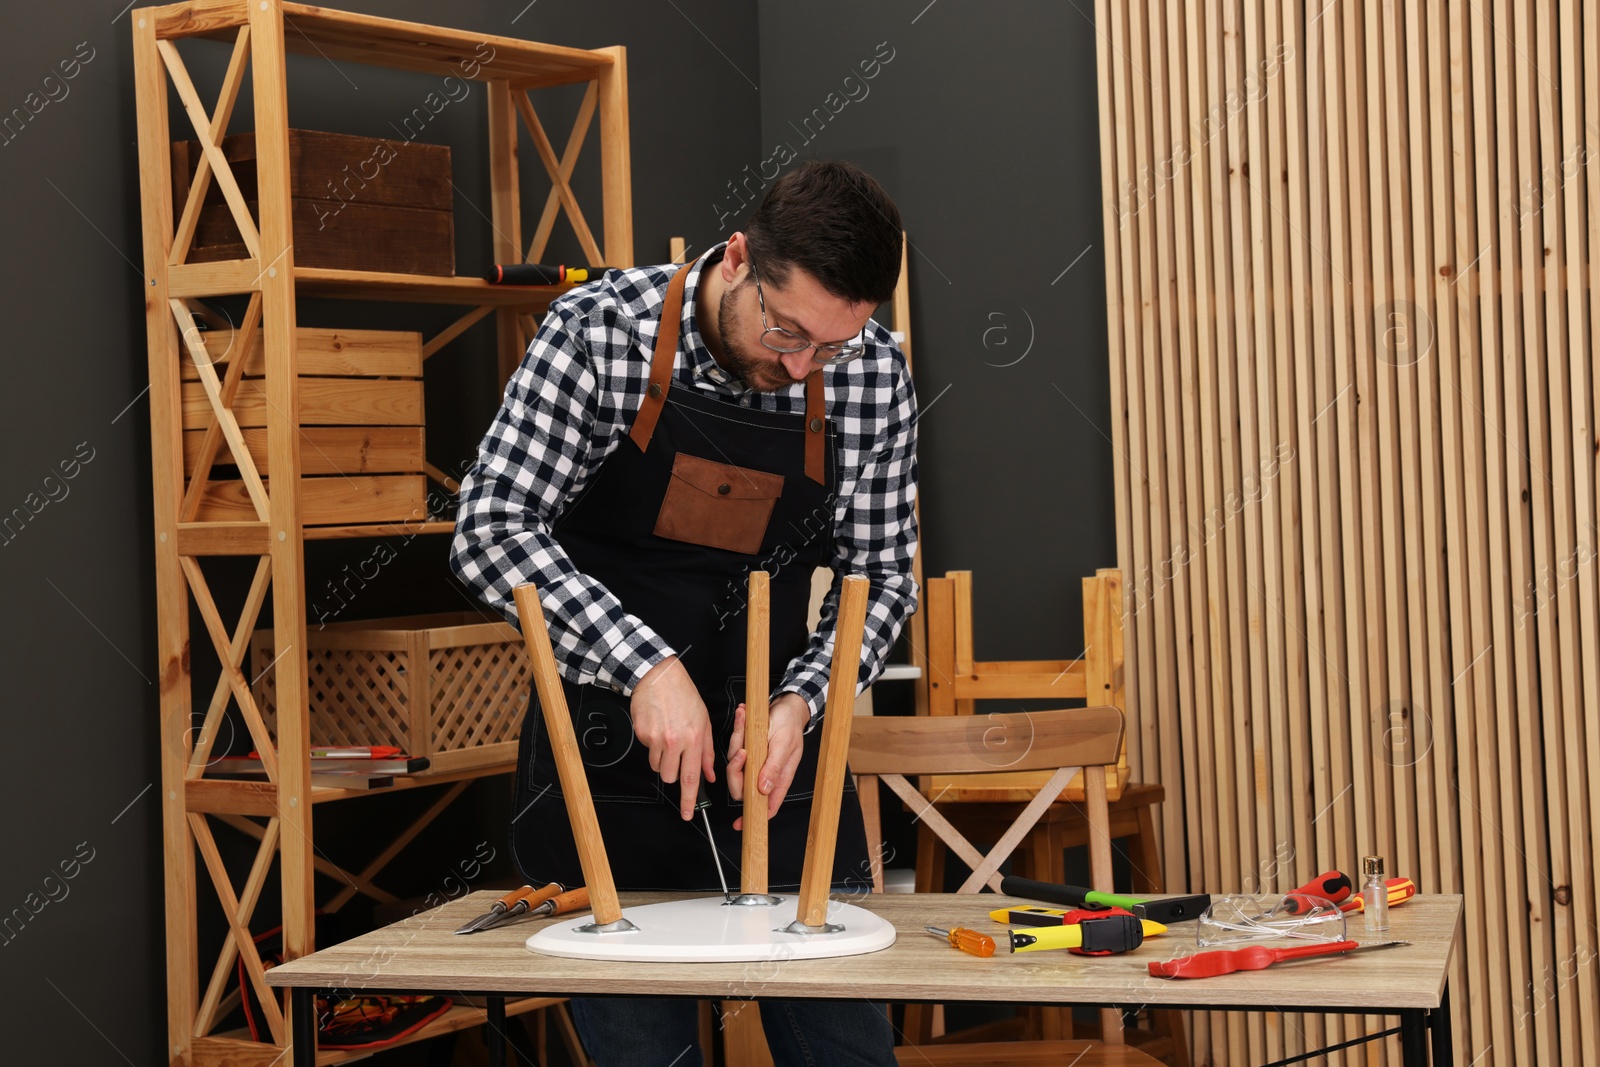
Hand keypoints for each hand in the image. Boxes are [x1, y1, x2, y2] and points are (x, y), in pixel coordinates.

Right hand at [628, 656, 714, 819]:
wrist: (658, 676)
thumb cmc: (684, 695)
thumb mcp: (704, 721)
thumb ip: (707, 751)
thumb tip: (709, 775)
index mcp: (693, 738)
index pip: (691, 777)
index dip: (688, 800)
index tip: (687, 814)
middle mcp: (674, 741)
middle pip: (670, 777)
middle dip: (673, 773)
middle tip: (676, 755)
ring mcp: (655, 739)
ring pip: (657, 766)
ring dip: (662, 758)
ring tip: (668, 736)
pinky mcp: (641, 734)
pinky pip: (647, 750)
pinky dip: (652, 743)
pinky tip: (658, 727)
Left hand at [726, 693, 810, 828]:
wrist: (787, 705)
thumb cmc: (790, 725)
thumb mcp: (784, 745)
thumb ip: (774, 767)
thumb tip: (763, 789)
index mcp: (778, 778)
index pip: (766, 805)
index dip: (753, 816)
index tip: (740, 823)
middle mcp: (764, 772)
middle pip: (742, 785)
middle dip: (736, 769)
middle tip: (742, 751)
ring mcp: (755, 760)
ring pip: (735, 763)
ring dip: (737, 741)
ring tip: (744, 721)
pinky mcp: (747, 748)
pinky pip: (735, 745)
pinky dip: (737, 729)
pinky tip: (742, 716)